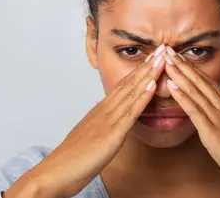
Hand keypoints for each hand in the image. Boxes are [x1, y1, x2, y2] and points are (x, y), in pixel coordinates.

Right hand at [4, 45, 167, 197]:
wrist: (56, 172)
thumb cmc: (71, 158)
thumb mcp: (87, 134)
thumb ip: (96, 120)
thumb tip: (100, 108)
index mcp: (100, 110)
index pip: (124, 85)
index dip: (139, 70)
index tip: (153, 57)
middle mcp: (104, 110)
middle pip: (130, 82)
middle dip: (148, 65)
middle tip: (163, 47)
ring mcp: (108, 120)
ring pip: (132, 92)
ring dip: (149, 74)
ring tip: (163, 58)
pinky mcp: (111, 134)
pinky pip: (130, 112)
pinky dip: (142, 97)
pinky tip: (151, 85)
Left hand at [162, 46, 219, 197]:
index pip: (209, 85)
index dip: (194, 71)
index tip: (181, 58)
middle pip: (201, 82)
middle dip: (183, 65)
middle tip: (168, 49)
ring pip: (196, 91)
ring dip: (179, 74)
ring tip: (165, 59)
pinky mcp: (214, 133)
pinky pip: (195, 111)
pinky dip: (182, 96)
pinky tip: (171, 85)